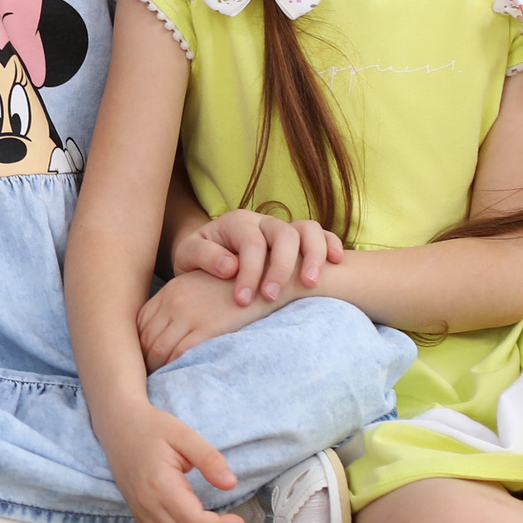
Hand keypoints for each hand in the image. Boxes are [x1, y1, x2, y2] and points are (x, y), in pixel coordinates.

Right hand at [100, 401, 245, 522]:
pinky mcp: (139, 516)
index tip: (240, 521)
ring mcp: (140, 513)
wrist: (119, 426)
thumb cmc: (152, 428)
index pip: (192, 521)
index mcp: (159, 485)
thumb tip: (231, 484)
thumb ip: (209, 458)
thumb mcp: (184, 434)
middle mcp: (147, 505)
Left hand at [138, 269, 278, 368]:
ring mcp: (190, 313)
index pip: (139, 324)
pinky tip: (176, 378)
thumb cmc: (236, 289)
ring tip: (158, 383)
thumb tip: (165, 337)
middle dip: (141, 361)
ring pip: (158, 348)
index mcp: (170, 292)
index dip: (137, 346)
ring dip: (155, 368)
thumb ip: (181, 308)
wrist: (267, 278)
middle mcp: (174, 301)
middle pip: (144, 338)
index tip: (140, 362)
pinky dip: (174, 368)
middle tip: (144, 379)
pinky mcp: (208, 326)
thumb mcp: (201, 290)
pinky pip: (181, 353)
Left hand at [174, 208, 344, 306]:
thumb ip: (203, 256)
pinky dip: (331, 244)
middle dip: (281, 268)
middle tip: (271, 298)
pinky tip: (335, 263)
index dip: (250, 272)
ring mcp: (284, 229)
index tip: (243, 300)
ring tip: (309, 285)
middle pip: (284, 234)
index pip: (251, 243)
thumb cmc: (199, 259)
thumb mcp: (187, 256)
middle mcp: (263, 222)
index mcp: (236, 223)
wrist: (208, 255)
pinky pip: (323, 233)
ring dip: (313, 255)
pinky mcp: (299, 240)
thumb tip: (229, 267)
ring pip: (308, 229)